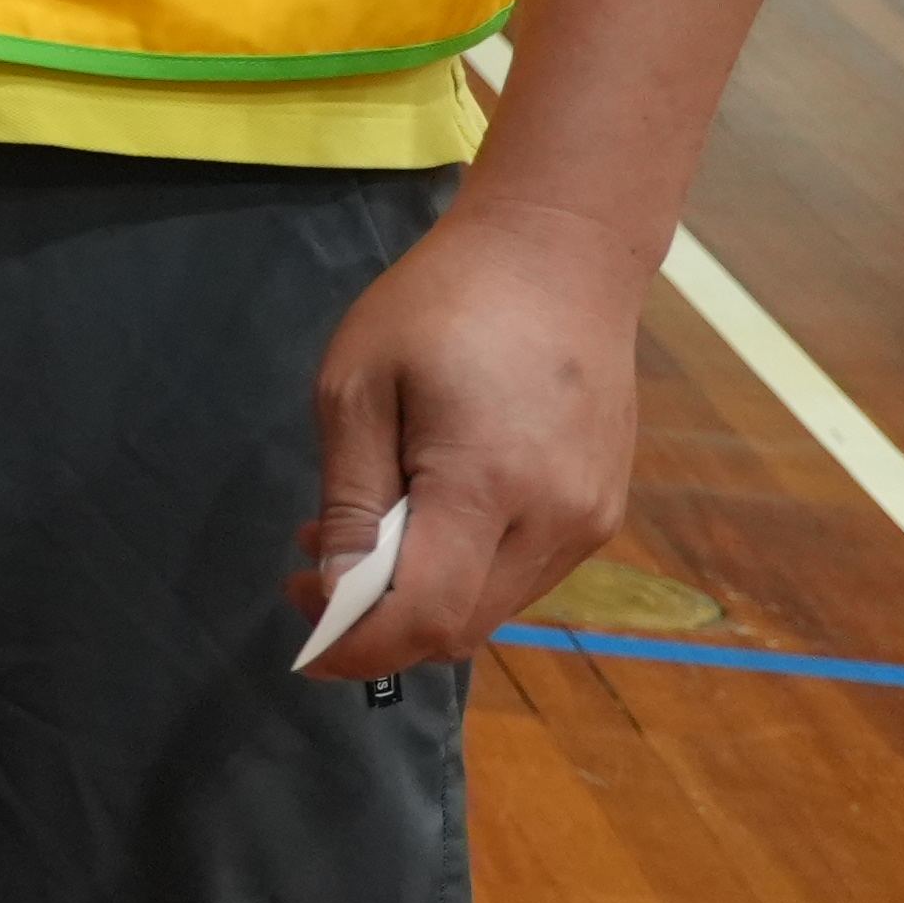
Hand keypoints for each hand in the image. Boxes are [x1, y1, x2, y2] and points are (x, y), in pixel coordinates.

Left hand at [298, 190, 651, 676]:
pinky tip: (419, 517)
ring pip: (494, 607)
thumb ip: (348, 496)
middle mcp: (557, 519)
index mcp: (489, 486)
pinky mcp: (602, 508)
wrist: (559, 255)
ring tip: (355, 535)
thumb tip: (335, 589)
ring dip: (421, 598)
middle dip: (378, 625)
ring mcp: (590, 518)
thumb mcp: (356, 386)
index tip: (301, 638)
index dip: (357, 647)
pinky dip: (465, 571)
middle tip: (310, 573)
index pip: (424, 616)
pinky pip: (524, 573)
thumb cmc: (440, 305)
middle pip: (460, 625)